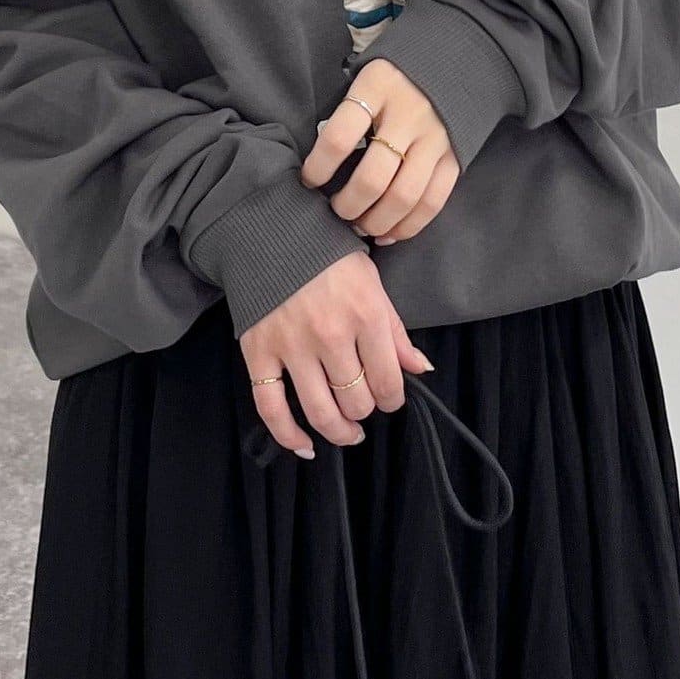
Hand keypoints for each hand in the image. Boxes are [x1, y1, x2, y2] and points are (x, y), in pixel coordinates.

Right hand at [239, 251, 434, 458]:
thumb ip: (395, 332)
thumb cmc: (327, 259)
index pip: (388, 382)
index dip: (393, 400)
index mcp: (365, 316)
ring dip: (338, 431)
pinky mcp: (258, 352)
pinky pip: (271, 407)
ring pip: (320, 411)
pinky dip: (287, 435)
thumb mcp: (372, 286)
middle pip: (356, 401)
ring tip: (346, 432)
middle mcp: (331, 336)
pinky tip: (304, 445)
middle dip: (365, 410)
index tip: (390, 399)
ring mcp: (292, 346)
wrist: (271, 234)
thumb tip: (421, 368)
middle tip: (363, 405)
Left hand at [300, 57, 460, 246]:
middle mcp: (410, 114)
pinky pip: (432, 202)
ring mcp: (436, 139)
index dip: (319, 167)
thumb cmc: (395, 76)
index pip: (339, 137)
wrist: (454, 59)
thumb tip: (319, 160)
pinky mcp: (455, 157)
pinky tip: (388, 233)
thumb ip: (347, 111)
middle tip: (336, 211)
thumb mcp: (366, 77)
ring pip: (403, 196)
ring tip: (359, 227)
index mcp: (378, 87)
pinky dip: (408, 226)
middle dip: (348, 205)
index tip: (308, 180)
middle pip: (373, 177)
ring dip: (376, 221)